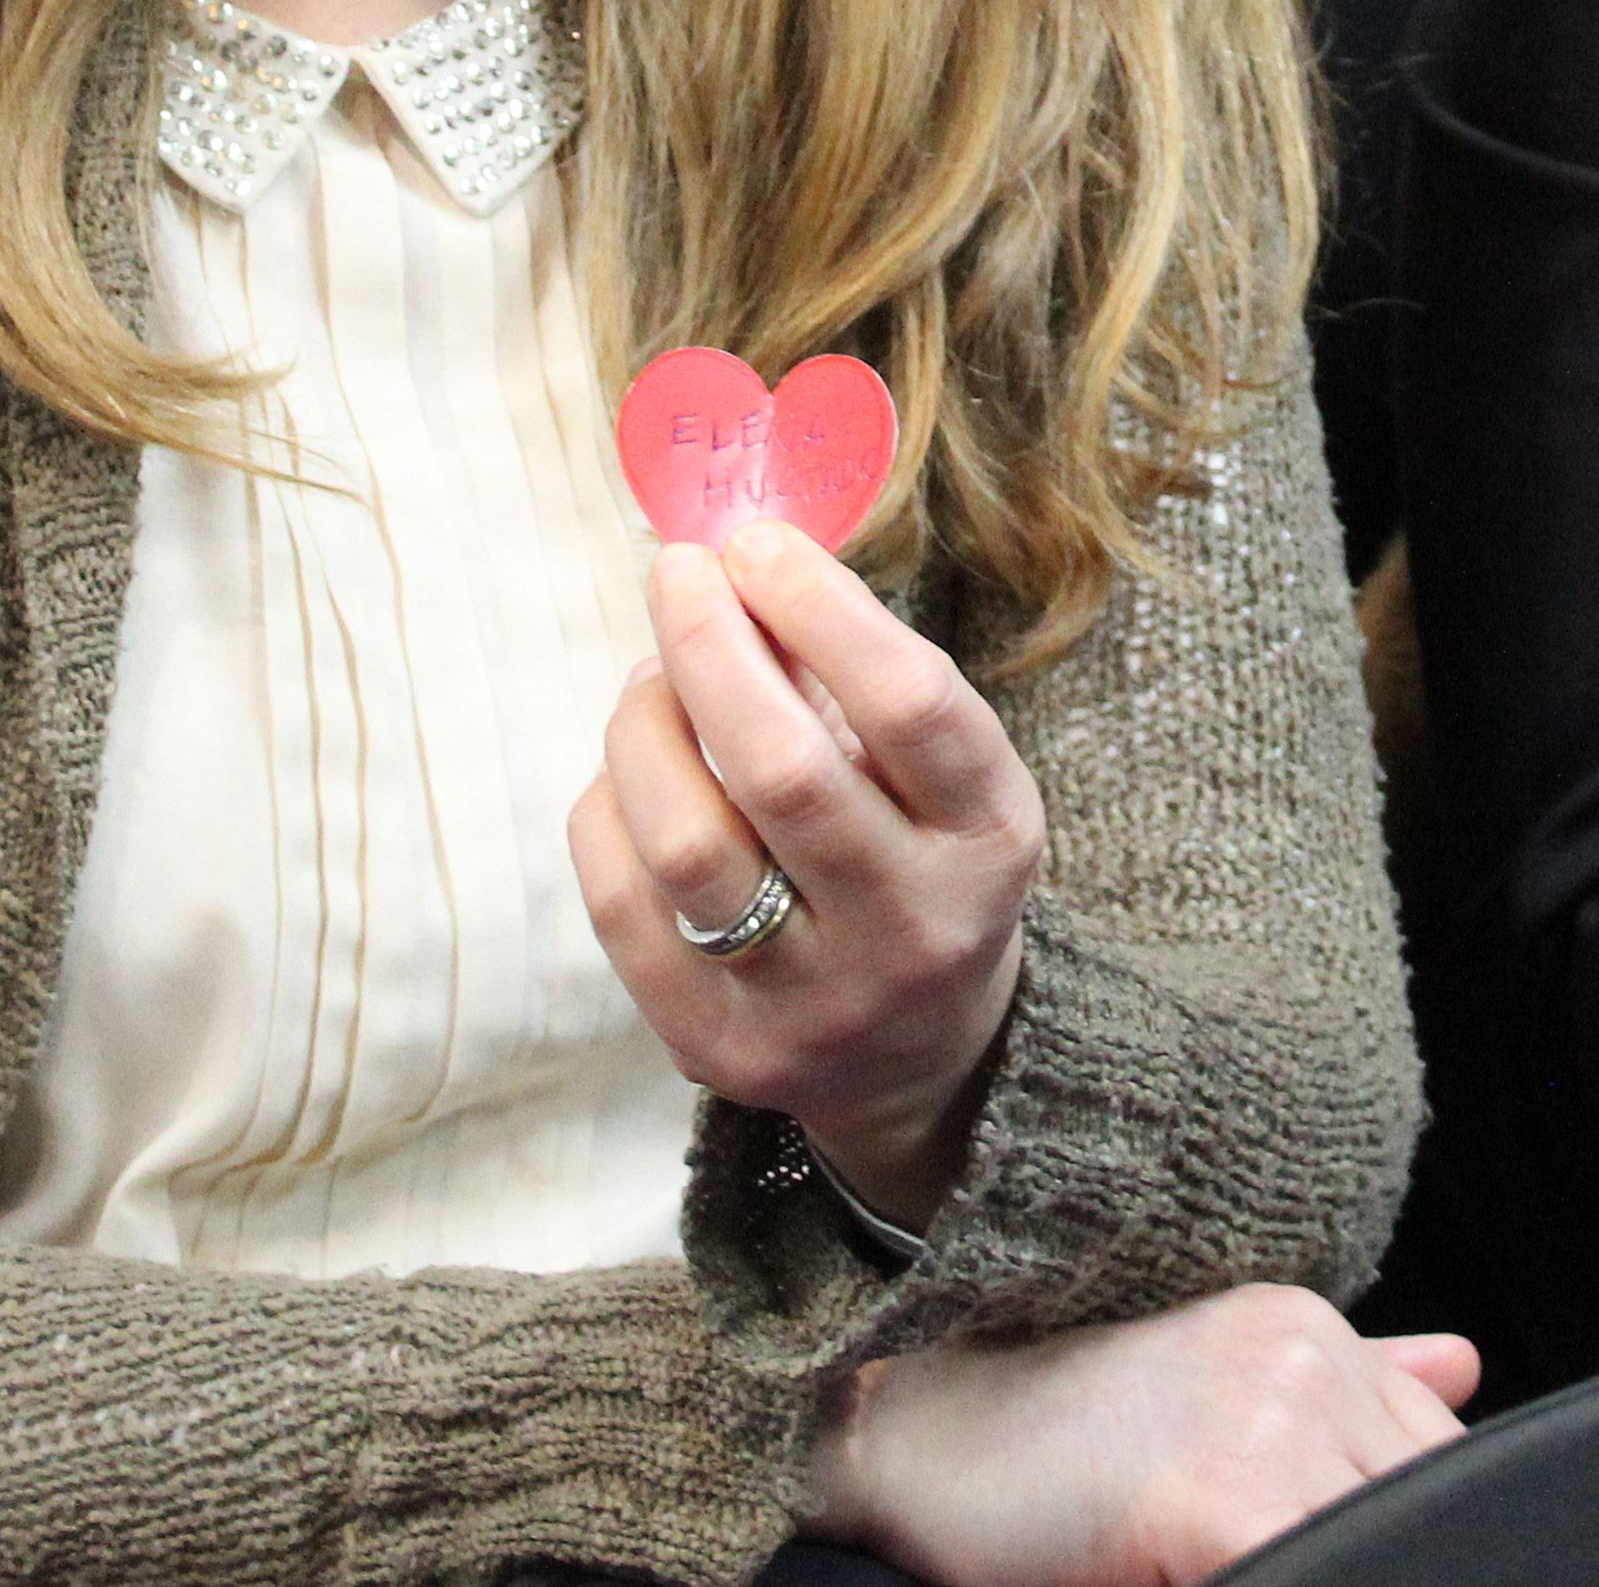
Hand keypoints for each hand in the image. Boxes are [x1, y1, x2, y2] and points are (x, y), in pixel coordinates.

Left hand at [569, 516, 1043, 1225]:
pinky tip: (630, 773)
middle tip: (676, 573)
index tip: (755, 543)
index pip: (908, 707)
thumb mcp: (943, 775)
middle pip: (783, 772)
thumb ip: (855, 680)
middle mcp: (912, 929)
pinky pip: (624, 907)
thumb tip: (736, 568)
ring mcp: (812, 1002)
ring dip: (647, 726)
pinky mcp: (717, 1045)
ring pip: (689, 844)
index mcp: (988, 840)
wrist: (920, 1056)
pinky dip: (610, 809)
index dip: (818, 606)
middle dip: (709, 647)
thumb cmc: (921, 859)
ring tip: (651, 678)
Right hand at [807, 1284, 1476, 1586]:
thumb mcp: (1210, 1392)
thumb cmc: (1044, 1442)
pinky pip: (1313, 1571)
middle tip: (1288, 1551)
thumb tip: (1465, 1369)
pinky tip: (1212, 1572)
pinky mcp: (1224, 1495)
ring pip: (1372, 1539)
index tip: (1348, 1548)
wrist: (908, 1440)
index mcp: (1307, 1331)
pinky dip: (1292, 1579)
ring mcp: (1268, 1417)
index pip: (1438, 1458)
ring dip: (1329, 1562)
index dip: (1405, 1526)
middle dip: (1370, 1548)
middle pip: (1418, 1504)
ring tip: (1234, 1557)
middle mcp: (1302, 1354)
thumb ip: (1348, 1388)